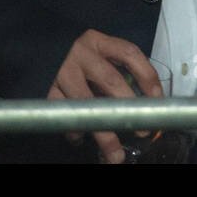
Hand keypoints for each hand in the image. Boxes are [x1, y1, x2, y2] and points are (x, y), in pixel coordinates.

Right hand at [48, 29, 162, 163]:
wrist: (38, 45)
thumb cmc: (76, 54)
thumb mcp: (97, 51)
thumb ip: (115, 68)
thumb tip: (142, 101)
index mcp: (99, 42)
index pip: (129, 54)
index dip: (147, 76)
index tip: (157, 100)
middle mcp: (81, 54)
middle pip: (110, 80)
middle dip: (128, 109)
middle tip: (141, 130)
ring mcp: (62, 71)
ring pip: (86, 103)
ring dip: (103, 132)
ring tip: (115, 153)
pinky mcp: (46, 88)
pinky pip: (64, 114)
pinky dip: (74, 130)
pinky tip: (82, 138)